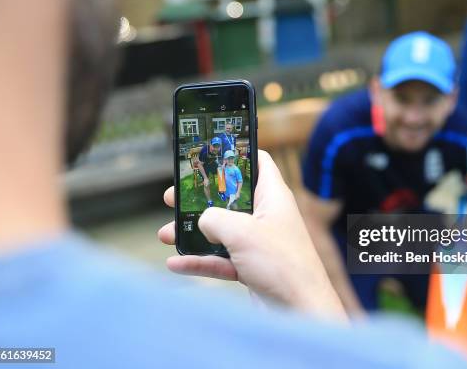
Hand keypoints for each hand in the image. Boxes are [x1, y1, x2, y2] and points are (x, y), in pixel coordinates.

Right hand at [158, 150, 346, 320]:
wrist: (300, 311)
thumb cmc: (282, 265)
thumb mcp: (241, 232)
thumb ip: (214, 218)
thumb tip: (203, 220)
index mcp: (272, 197)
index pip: (257, 163)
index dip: (236, 155)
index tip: (210, 154)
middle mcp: (266, 217)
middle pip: (229, 199)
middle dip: (200, 199)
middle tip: (174, 196)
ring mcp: (259, 243)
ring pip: (221, 231)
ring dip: (193, 233)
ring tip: (166, 233)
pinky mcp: (252, 268)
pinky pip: (221, 260)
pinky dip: (199, 261)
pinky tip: (176, 263)